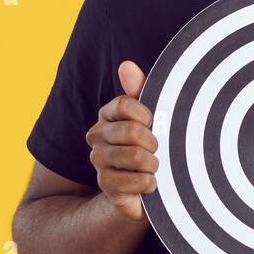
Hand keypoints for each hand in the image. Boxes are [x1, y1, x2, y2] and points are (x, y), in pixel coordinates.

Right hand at [85, 60, 157, 221]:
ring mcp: (98, 161)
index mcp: (106, 115)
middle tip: (156, 150)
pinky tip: (149, 183)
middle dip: (153, 143)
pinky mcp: (106, 185)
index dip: (146, 115)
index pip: (125, 104)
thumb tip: (126, 65)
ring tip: (153, 167)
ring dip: (154, 164)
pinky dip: (150, 183)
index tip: (153, 123)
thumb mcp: (150, 117)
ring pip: (136, 156)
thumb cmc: (148, 147)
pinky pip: (138, 180)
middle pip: (132, 131)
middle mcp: (96, 135)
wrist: (140, 188)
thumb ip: (140, 89)